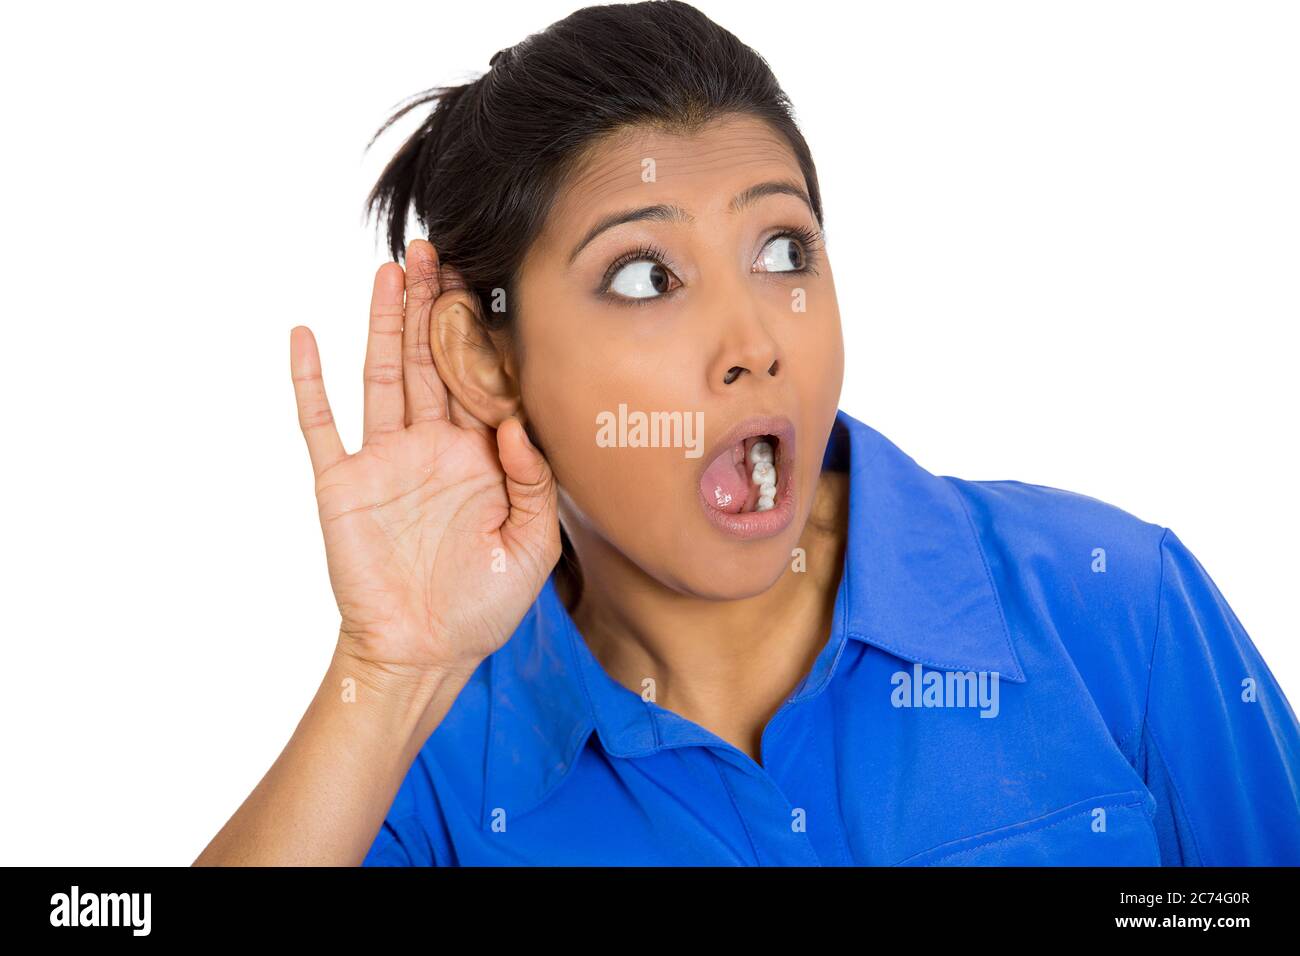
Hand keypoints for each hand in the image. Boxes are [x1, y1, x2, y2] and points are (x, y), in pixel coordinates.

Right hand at [289, 240, 561, 679]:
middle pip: (429, 360)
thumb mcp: (533, 545)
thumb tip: (518, 421)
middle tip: (434, 248)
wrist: (424, 652)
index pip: (479, 379)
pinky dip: (309, 381)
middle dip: (432, 305)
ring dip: (383, 322)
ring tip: (391, 269)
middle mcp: (431, 446)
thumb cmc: (484, 605)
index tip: (483, 280)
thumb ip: (535, 482)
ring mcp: (384, 459)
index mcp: (480, 456)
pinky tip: (304, 337)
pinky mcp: (342, 482)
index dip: (479, 333)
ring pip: (382, 374)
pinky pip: (320, 424)